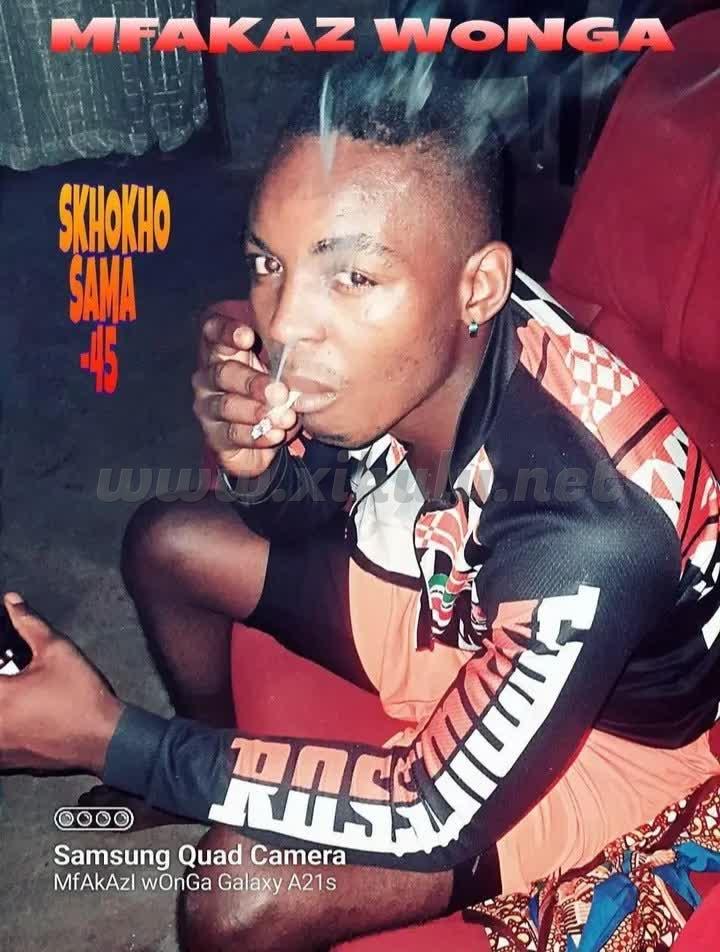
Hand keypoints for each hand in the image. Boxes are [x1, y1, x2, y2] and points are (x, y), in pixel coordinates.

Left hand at [0, 593, 123, 775]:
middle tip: (12, 673)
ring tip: (13, 694)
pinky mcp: (5, 761)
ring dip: (2, 702)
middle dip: (2, 683)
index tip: (6, 662)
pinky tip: (17, 716)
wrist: (103, 739)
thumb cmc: (81, 696)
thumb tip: (12, 601)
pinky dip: (4, 726)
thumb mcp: (58, 651)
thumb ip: (28, 624)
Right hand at [192, 315, 301, 478]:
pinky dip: (256, 435)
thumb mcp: (281, 375)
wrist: (266, 438)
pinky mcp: (213, 435)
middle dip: (253, 383)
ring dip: (257, 412)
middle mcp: (210, 375)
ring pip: (226, 405)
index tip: (248, 337)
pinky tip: (274, 434)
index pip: (214, 333)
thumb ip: (284, 363)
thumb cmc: (274, 396)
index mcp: (223, 352)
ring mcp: (207, 406)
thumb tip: (304, 359)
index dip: (227, 333)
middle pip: (223, 373)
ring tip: (283, 418)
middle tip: (280, 392)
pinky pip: (231, 434)